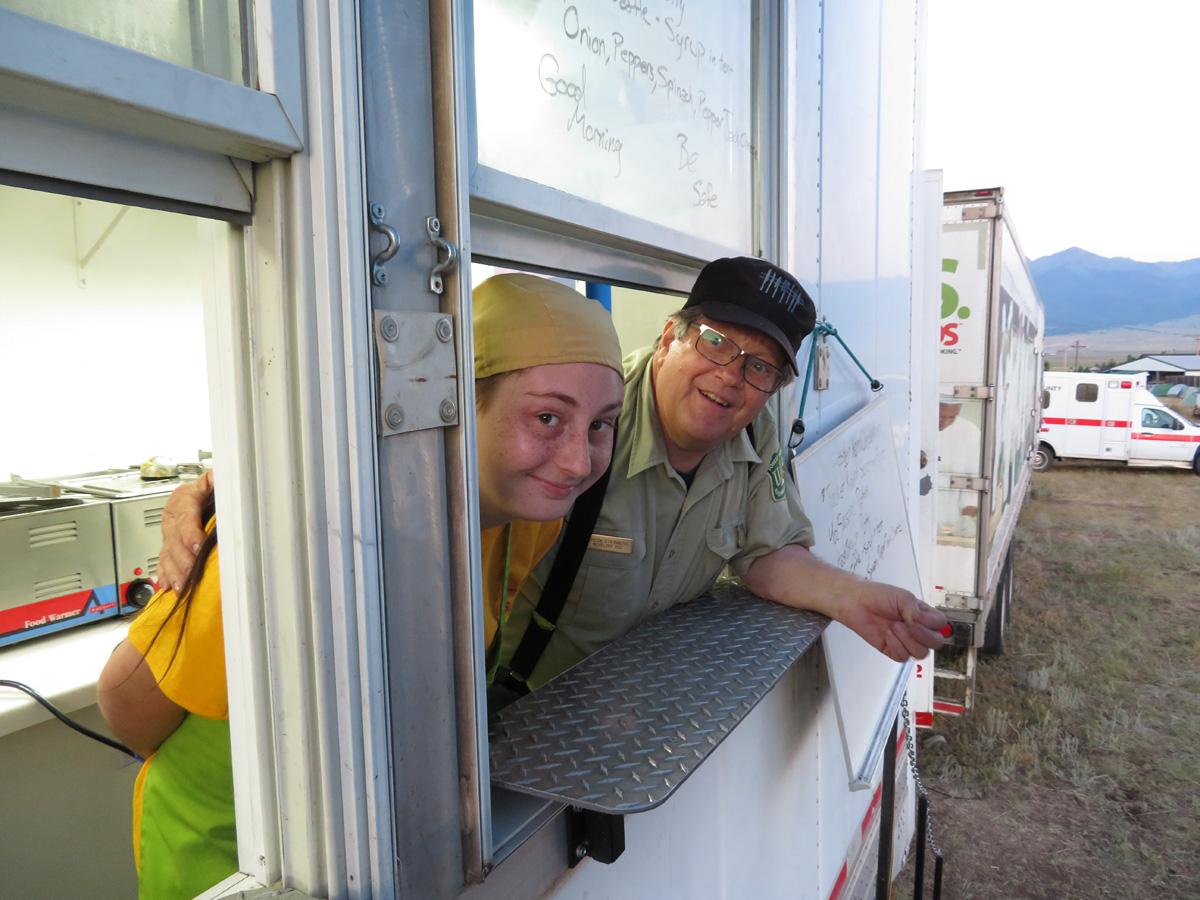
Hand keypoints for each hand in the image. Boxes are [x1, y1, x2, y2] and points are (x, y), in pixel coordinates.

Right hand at [158, 469, 212, 591]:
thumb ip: (217, 478)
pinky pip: (164, 560)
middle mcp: (173, 516)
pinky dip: (165, 573)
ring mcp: (169, 531)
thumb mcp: (214, 478)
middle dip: (182, 557)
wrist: (204, 491)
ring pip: (168, 552)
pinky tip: (167, 584)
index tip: (198, 545)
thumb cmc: (211, 486)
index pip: (185, 516)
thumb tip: (222, 477)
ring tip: (180, 584)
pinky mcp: (170, 544)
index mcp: (184, 497)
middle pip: (174, 538)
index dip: (190, 532)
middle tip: (191, 570)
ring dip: (173, 570)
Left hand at [836, 581, 948, 662]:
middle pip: (935, 643)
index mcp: (924, 615)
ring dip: (907, 640)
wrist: (856, 602)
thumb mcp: (903, 598)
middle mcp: (917, 629)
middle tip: (907, 624)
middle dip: (922, 635)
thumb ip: (918, 612)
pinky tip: (887, 634)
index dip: (932, 625)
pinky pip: (903, 656)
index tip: (916, 616)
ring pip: (921, 653)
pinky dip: (895, 645)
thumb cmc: (878, 596)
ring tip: (893, 627)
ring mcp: (906, 641)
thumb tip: (925, 624)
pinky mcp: (893, 649)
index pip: (941, 626)